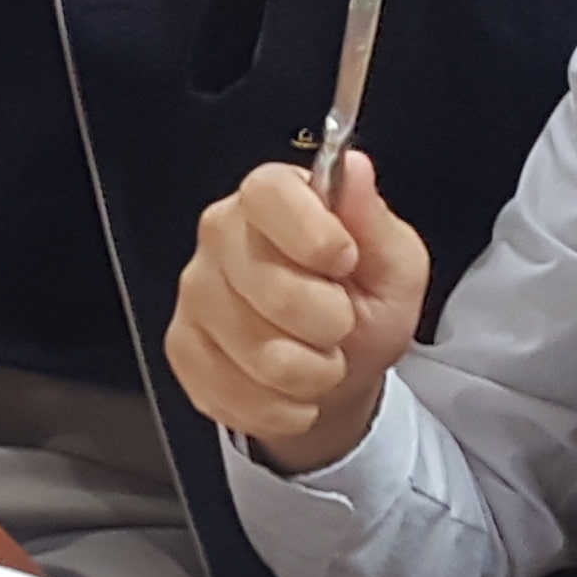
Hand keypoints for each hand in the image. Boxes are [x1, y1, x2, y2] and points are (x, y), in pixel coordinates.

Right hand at [164, 156, 429, 473]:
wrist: (336, 370)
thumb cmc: (364, 306)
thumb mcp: (394, 263)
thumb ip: (374, 221)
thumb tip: (353, 170)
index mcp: (272, 197)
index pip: (268, 194)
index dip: (312, 233)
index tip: (344, 261)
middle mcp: (221, 236)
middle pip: (271, 287)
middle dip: (329, 323)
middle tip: (340, 321)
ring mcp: (195, 294)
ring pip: (259, 353)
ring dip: (311, 372)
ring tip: (319, 358)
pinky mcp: (182, 349)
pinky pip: (235, 394)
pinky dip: (281, 406)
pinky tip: (291, 388)